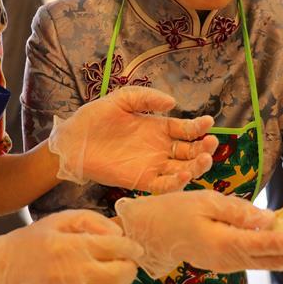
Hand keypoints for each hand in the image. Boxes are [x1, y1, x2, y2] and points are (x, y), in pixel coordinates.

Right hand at [0, 210, 141, 283]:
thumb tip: (119, 232)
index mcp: (71, 245)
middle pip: (121, 274)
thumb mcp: (58, 220)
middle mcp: (70, 274)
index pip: (118, 247)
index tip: (134, 249)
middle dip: (129, 269)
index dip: (132, 248)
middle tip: (125, 267)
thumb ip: (91, 220)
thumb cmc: (31, 243)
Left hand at [48, 86, 218, 192]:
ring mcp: (152, 166)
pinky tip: (184, 175)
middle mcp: (159, 148)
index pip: (186, 129)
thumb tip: (173, 102)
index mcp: (158, 128)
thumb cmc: (94, 118)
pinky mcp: (141, 181)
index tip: (209, 123)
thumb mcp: (121, 100)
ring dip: (197, 166)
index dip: (199, 127)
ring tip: (204, 159)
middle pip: (191, 151)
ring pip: (183, 169)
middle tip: (211, 142)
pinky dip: (177, 183)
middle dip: (205, 147)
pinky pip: (164, 185)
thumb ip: (146, 98)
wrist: (71, 142)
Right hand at [115, 190, 282, 277]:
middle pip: (275, 260)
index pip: (269, 245)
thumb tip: (268, 219)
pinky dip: (279, 255)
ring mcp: (229, 264)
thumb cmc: (174, 211)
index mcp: (225, 244)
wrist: (150, 233)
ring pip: (268, 263)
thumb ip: (238, 211)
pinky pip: (259, 260)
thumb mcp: (205, 201)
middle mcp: (231, 260)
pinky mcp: (228, 261)